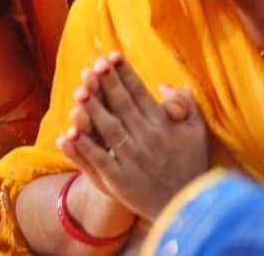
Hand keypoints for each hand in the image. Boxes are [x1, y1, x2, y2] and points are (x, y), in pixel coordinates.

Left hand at [57, 52, 207, 220]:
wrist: (186, 207)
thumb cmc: (188, 163)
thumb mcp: (196, 132)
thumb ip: (185, 105)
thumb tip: (164, 84)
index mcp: (163, 125)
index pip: (140, 93)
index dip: (125, 74)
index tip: (111, 56)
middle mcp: (148, 140)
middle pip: (122, 107)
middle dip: (107, 85)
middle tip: (93, 66)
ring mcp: (133, 160)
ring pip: (109, 130)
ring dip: (93, 111)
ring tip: (79, 92)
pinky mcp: (120, 181)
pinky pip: (99, 160)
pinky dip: (84, 148)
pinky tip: (67, 134)